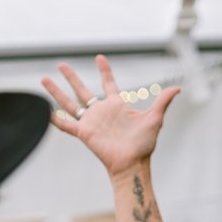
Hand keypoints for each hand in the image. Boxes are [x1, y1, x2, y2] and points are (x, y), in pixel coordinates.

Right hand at [42, 55, 179, 176]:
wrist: (132, 164)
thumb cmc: (144, 144)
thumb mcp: (155, 119)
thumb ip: (162, 102)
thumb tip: (178, 88)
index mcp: (116, 105)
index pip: (108, 83)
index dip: (104, 71)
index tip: (99, 57)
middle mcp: (101, 111)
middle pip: (82, 90)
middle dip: (71, 77)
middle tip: (61, 64)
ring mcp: (91, 122)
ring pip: (69, 103)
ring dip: (56, 92)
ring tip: (43, 79)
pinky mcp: (84, 133)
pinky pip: (66, 125)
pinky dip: (55, 119)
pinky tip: (43, 111)